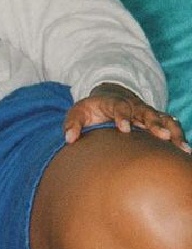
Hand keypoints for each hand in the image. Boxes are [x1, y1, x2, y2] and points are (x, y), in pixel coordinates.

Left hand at [64, 82, 189, 151]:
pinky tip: (185, 153)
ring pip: (164, 119)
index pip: (119, 107)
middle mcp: (135, 107)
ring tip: (181, 148)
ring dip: (173, 132)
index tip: (124, 129)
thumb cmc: (93, 109)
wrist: (111, 96)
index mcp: (114, 103)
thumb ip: (72, 124)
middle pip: (147, 113)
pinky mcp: (157, 122)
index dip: (122, 116)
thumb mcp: (78, 112)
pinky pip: (172, 127)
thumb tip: (69, 140)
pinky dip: (180, 138)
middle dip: (155, 124)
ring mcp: (148, 114)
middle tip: (162, 136)